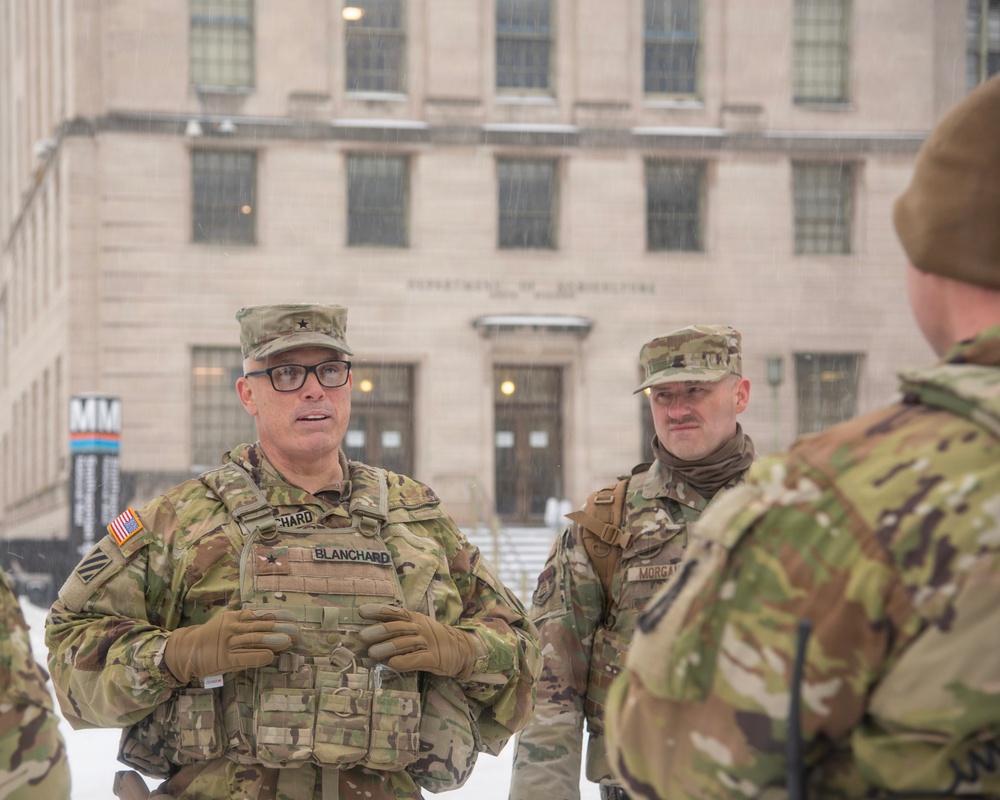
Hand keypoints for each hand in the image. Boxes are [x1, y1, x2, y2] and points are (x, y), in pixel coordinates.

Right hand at [163, 609, 298, 682]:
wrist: (185, 650)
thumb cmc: (212, 638)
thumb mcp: (228, 625)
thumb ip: (246, 625)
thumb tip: (273, 626)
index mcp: (234, 617)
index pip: (258, 615)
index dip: (276, 616)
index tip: (293, 618)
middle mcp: (231, 627)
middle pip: (259, 627)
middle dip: (279, 629)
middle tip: (297, 631)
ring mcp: (226, 643)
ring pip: (252, 640)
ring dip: (271, 640)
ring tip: (288, 641)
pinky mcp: (222, 659)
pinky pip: (242, 657)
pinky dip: (256, 656)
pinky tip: (269, 656)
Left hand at [358, 604, 478, 679]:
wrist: (462, 649)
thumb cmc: (433, 639)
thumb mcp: (418, 628)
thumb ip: (398, 630)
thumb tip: (370, 633)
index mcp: (415, 619)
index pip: (395, 613)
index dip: (379, 611)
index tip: (361, 611)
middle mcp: (420, 628)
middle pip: (398, 627)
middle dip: (380, 631)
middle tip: (362, 636)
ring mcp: (428, 643)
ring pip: (406, 643)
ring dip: (388, 647)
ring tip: (371, 653)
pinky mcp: (434, 658)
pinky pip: (418, 659)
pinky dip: (404, 661)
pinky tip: (393, 663)